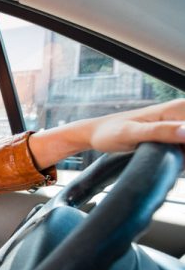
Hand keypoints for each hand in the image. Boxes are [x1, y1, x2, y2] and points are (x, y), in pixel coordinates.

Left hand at [29, 99, 184, 169]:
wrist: (95, 134)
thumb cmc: (109, 132)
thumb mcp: (132, 134)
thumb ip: (160, 132)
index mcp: (174, 108)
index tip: (178, 152)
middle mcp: (178, 112)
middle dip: (184, 151)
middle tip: (169, 158)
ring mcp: (175, 123)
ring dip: (182, 154)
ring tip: (163, 158)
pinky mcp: (171, 132)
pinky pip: (183, 145)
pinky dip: (179, 155)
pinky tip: (168, 160)